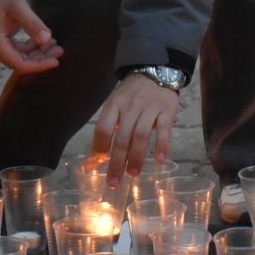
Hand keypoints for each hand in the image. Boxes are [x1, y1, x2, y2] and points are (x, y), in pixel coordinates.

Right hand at [0, 0, 63, 74]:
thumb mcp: (18, 6)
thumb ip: (32, 23)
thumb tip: (46, 39)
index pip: (20, 64)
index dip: (39, 65)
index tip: (55, 60)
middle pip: (21, 62)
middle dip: (41, 58)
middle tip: (58, 49)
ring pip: (20, 58)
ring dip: (37, 53)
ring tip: (53, 44)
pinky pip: (17, 51)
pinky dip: (30, 48)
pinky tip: (42, 41)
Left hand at [89, 75, 179, 189]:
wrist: (154, 72)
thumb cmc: (130, 97)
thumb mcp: (113, 110)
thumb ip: (103, 136)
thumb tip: (89, 164)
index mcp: (113, 105)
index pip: (103, 128)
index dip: (99, 148)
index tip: (98, 165)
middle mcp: (130, 106)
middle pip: (122, 137)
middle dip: (117, 162)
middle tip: (114, 182)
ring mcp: (149, 108)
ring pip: (141, 135)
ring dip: (137, 157)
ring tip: (133, 173)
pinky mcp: (166, 110)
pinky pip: (164, 129)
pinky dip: (162, 145)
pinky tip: (159, 160)